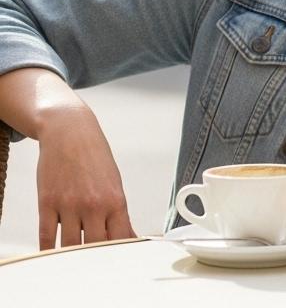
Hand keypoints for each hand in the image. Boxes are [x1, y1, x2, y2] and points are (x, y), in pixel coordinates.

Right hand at [33, 104, 135, 248]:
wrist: (70, 133)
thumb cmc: (95, 158)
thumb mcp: (114, 184)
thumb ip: (118, 213)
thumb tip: (126, 236)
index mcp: (115, 200)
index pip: (121, 238)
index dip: (121, 252)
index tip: (119, 260)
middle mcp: (93, 204)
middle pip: (96, 245)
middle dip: (96, 256)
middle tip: (95, 263)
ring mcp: (68, 204)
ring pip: (70, 244)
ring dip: (72, 254)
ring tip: (75, 259)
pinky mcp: (47, 202)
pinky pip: (47, 235)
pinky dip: (49, 249)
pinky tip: (52, 254)